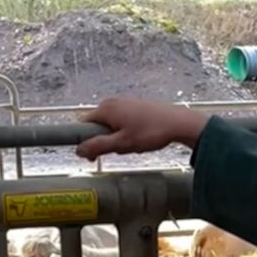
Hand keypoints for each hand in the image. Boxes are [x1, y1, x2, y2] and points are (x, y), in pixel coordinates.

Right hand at [75, 98, 208, 161]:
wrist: (178, 123)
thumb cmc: (151, 132)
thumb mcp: (122, 144)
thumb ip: (98, 146)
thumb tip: (78, 150)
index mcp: (105, 109)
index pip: (82, 124)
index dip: (85, 141)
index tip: (94, 154)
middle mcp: (112, 102)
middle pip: (97, 125)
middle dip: (104, 141)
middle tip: (119, 150)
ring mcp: (124, 103)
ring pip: (111, 125)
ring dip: (117, 138)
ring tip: (133, 144)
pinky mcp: (135, 106)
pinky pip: (122, 122)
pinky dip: (127, 133)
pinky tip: (140, 138)